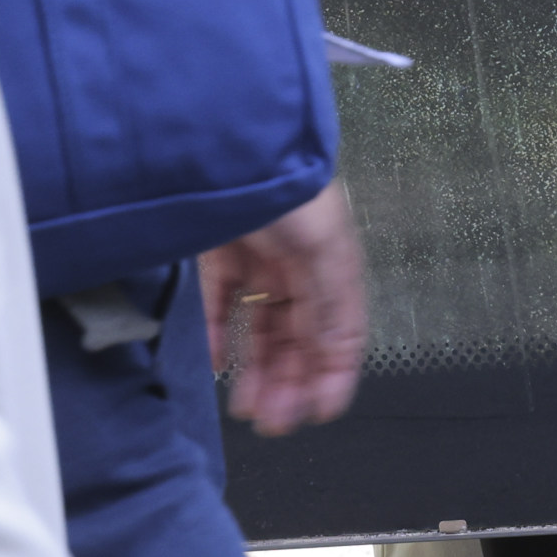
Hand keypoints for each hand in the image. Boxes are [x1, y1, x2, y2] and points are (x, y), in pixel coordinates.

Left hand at [200, 182, 367, 435]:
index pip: (337, 329)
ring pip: (260, 325)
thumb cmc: (285, 176)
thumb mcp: (324, 246)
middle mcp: (298, 259)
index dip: (331, 373)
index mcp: (331, 259)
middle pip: (297, 333)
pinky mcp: (218, 246)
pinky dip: (221, 334)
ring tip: (248, 406)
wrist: (228, 135)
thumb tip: (338, 357)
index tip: (318, 412)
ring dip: (258, 368)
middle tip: (274, 421)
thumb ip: (333, 305)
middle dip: (289, 380)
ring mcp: (258, 252)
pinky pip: (221, 301)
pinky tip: (219, 362)